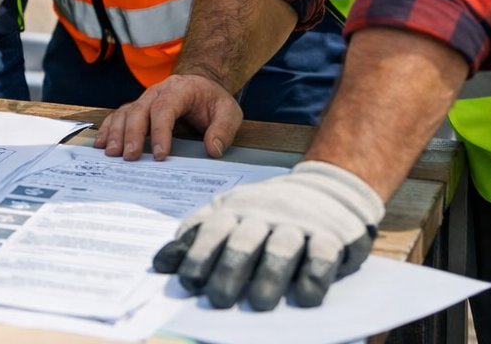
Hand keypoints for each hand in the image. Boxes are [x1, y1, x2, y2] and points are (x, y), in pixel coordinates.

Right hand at [95, 73, 242, 160]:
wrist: (201, 86)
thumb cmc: (213, 101)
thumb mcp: (229, 112)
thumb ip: (223, 130)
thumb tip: (212, 149)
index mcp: (179, 89)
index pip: (165, 109)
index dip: (160, 131)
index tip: (160, 155)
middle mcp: (157, 92)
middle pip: (139, 110)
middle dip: (132, 134)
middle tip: (130, 157)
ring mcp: (144, 99)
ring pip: (125, 112)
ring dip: (116, 132)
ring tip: (112, 153)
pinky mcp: (137, 108)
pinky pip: (118, 116)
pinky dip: (108, 129)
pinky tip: (101, 143)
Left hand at [154, 160, 383, 309]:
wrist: (326, 187)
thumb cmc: (266, 211)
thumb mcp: (228, 213)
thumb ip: (197, 234)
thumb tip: (160, 265)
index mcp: (235, 211)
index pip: (212, 231)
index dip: (199, 255)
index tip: (187, 281)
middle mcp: (263, 216)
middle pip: (243, 242)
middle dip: (229, 270)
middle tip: (218, 299)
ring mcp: (297, 224)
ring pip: (281, 249)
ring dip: (270, 276)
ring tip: (259, 303)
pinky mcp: (330, 236)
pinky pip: (322, 254)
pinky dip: (315, 276)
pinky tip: (305, 297)